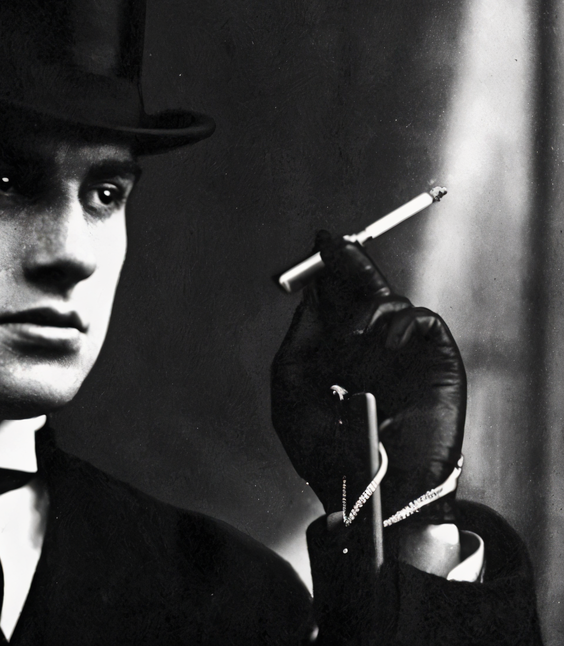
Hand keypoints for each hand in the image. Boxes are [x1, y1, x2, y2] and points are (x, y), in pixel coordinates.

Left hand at [271, 232, 465, 525]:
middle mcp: (370, 350)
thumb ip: (299, 337)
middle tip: (331, 241)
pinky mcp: (436, 361)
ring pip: (390, 301)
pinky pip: (423, 320)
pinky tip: (384, 343)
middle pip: (364, 290)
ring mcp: (403, 355)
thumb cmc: (324, 448)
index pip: (335, 301)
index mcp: (336, 355)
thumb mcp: (290, 386)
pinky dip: (400, 323)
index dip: (328, 272)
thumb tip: (311, 295)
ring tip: (347, 340)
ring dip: (363, 309)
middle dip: (349, 262)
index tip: (319, 245)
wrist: (369, 485)